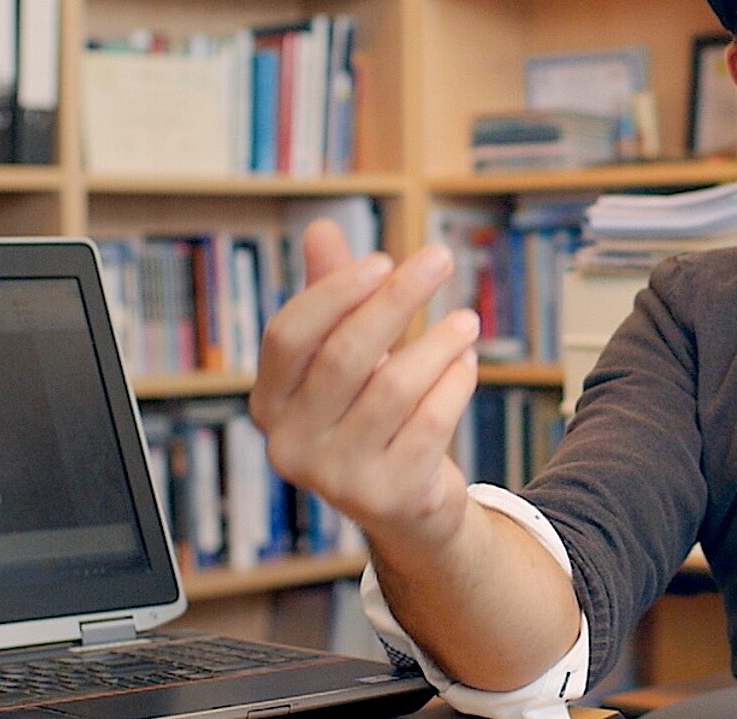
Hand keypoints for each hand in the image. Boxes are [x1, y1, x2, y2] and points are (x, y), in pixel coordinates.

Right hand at [249, 219, 481, 550]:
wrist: (408, 508)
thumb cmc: (370, 415)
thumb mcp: (346, 358)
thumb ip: (332, 298)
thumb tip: (322, 228)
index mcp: (269, 404)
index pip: (288, 336)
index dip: (335, 292)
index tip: (383, 259)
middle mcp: (291, 445)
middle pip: (344, 355)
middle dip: (397, 299)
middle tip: (440, 260)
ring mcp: (337, 478)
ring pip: (394, 388)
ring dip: (438, 343)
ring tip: (466, 322)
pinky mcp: (388, 497)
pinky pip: (430, 423)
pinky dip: (454, 385)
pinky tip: (467, 363)